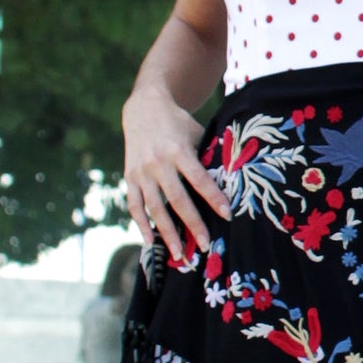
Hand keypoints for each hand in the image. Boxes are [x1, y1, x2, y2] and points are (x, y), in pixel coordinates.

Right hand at [122, 86, 227, 261]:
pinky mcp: (129, 178)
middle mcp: (158, 163)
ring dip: (167, 233)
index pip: (199, 179)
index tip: (227, 215)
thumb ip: (208, 156)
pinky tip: (151, 242)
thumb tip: (232, 181)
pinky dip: (141, 225)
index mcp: (178, 150)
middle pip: (177, 200)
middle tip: (206, 246)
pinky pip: (135, 205)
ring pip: (154, 208)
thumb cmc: (179, 123)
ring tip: (180, 254)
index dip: (213, 197)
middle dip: (193, 224)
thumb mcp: (197, 132)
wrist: (143, 108)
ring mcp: (141, 172)